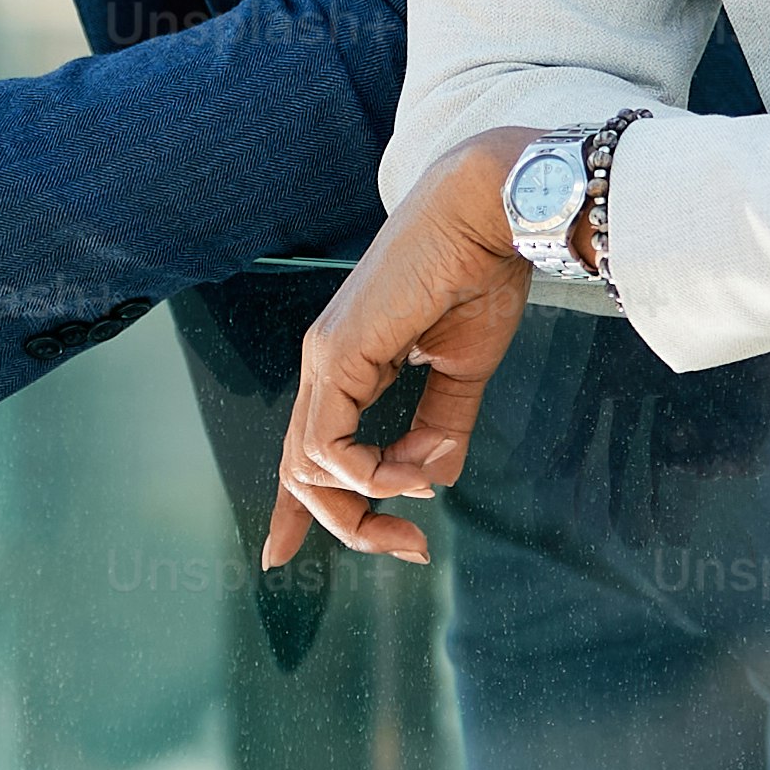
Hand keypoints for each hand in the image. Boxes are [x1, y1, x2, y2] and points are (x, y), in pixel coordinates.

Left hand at [260, 130, 543, 568]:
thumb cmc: (480, 274)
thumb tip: (430, 481)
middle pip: (303, 471)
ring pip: (308, 468)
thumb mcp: (462, 370)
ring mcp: (325, 359)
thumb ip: (440, 427)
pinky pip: (329, 446)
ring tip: (422, 499)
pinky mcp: (338, 355)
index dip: (291, 508)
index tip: (278, 557)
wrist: (491, 212)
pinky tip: (410, 474)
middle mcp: (326, 364)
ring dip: (367, 506)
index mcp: (348, 364)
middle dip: (349, 527)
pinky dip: (369, 474)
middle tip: (412, 550)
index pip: (306, 448)